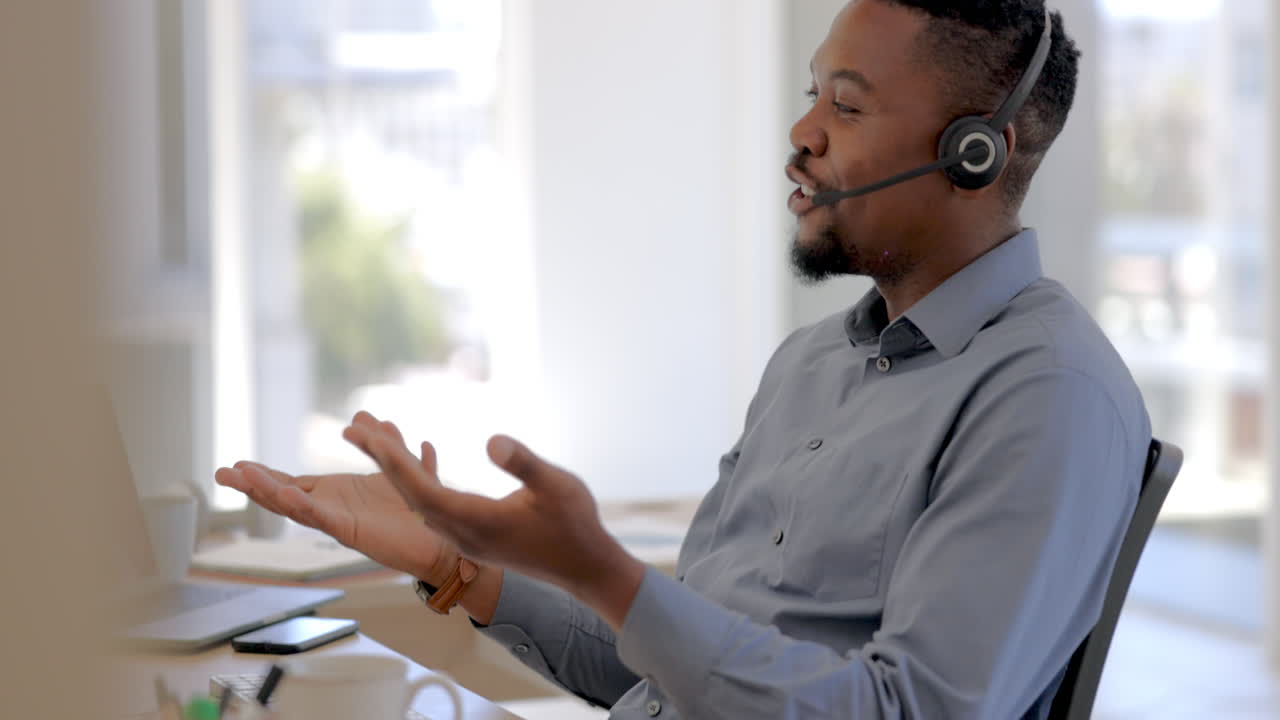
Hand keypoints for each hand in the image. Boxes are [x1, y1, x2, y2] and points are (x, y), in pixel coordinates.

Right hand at [214, 417, 454, 584]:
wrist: (442, 539)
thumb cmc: (418, 510)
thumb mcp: (399, 465)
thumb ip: (384, 441)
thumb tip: (366, 415)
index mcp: (337, 494)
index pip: (292, 483)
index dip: (265, 475)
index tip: (237, 464)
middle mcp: (332, 508)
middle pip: (283, 496)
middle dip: (252, 485)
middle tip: (221, 473)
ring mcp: (338, 521)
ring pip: (294, 506)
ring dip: (267, 492)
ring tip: (242, 477)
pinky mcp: (351, 532)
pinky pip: (322, 518)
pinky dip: (303, 506)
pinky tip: (286, 495)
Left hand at [342, 412, 645, 627]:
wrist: (586, 568)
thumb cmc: (575, 524)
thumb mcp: (557, 485)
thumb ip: (523, 463)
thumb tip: (491, 440)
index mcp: (475, 521)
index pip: (420, 488)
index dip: (391, 459)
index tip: (365, 435)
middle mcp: (461, 532)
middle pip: (409, 493)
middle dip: (380, 458)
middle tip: (351, 428)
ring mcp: (465, 537)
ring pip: (418, 500)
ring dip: (395, 468)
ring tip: (374, 439)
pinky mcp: (472, 537)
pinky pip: (433, 505)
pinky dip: (418, 479)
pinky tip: (415, 462)